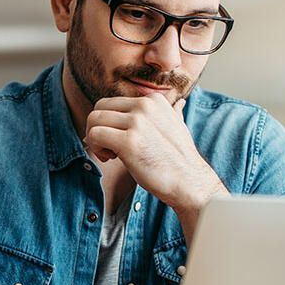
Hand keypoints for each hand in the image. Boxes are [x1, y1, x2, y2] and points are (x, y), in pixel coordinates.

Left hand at [84, 95, 226, 222]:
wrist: (190, 183)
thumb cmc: (179, 160)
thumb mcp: (178, 127)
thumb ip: (171, 113)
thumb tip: (179, 103)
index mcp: (153, 100)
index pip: (113, 102)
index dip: (109, 122)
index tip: (118, 140)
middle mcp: (145, 106)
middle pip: (100, 107)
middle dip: (97, 127)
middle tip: (107, 148)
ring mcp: (137, 122)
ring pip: (93, 120)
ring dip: (94, 139)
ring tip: (109, 154)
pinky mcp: (128, 142)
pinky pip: (94, 135)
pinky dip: (95, 148)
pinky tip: (109, 158)